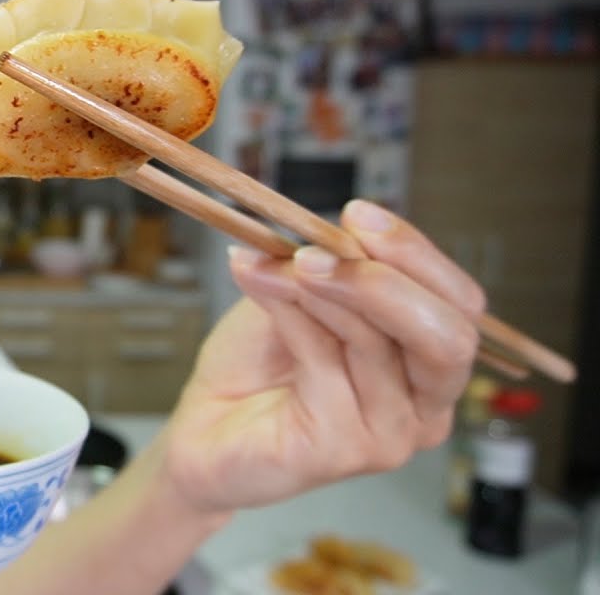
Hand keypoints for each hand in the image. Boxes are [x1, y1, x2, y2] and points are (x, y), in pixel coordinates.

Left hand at [163, 199, 482, 514]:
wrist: (203, 424)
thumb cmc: (257, 365)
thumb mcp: (302, 296)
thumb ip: (336, 267)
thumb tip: (347, 226)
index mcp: (428, 363)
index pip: (459, 304)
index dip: (415, 253)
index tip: (357, 213)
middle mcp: (425, 406)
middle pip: (448, 335)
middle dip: (381, 280)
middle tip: (314, 250)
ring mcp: (390, 434)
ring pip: (374, 341)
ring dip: (314, 288)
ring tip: (264, 263)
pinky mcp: (344, 450)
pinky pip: (323, 363)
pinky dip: (288, 313)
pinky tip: (255, 285)